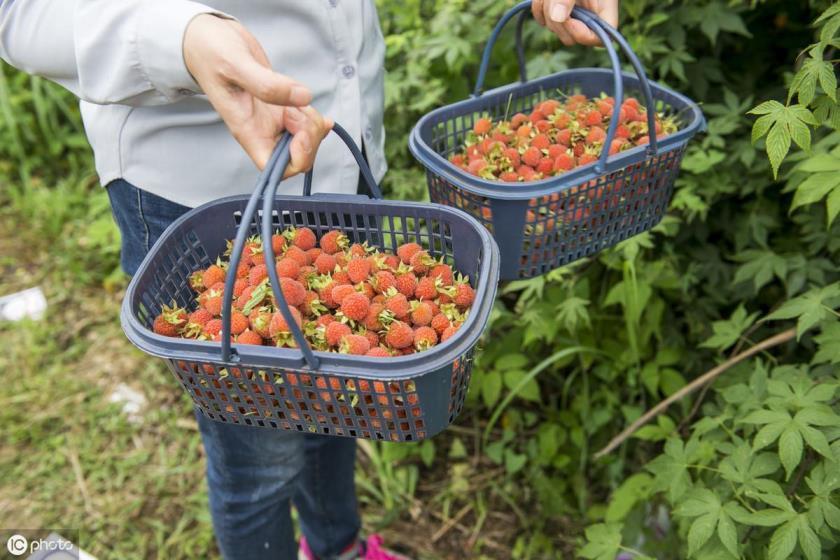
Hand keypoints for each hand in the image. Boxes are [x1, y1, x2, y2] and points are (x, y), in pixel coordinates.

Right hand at [183, 14, 331, 175]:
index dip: (295, 159)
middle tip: (300, 110)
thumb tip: (302, 97)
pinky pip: (305, 123)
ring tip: (299, 99)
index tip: (300, 133)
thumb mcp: (235, 64)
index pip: (273, 168)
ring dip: (312, 124)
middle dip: (308, 138)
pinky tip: (316, 110)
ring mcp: (272, 118)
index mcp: (247, 129)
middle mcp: (261, 129)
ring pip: (304, 140)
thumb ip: (266, 84)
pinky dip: (315, 119)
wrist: (207, 38)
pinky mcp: (280, 105)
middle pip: (295, 157)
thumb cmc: (210, 53)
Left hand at [531, 0, 618, 45]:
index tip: (569, 20)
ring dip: (545, 10)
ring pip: (554, 28)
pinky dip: (539, 7)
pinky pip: (542, 19)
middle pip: (571, 37)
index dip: (583, 34)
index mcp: (604, 11)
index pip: (599, 38)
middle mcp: (588, 17)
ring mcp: (570, 15)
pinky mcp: (554, 12)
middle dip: (558, 20)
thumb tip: (557, 18)